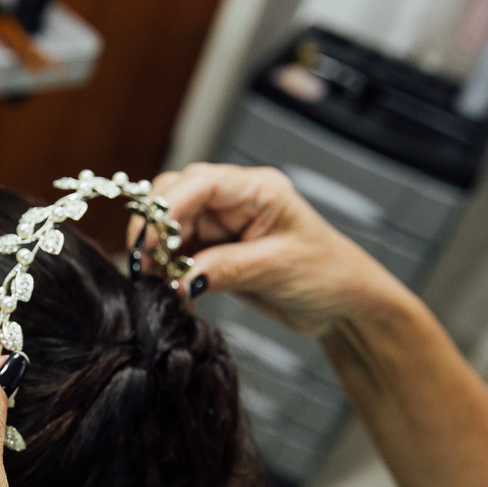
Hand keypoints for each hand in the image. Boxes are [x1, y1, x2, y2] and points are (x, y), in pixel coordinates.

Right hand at [129, 163, 406, 334]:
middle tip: (146, 266)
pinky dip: (167, 269)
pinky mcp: (213, 249)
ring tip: (156, 282)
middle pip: (174, 195)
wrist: (342, 304)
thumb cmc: (326, 274)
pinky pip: (178, 252)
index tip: (152, 242)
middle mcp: (235, 200)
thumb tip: (177, 279)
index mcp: (257, 190)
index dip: (168, 207)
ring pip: (170, 225)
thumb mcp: (276, 269)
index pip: (200, 182)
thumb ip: (224, 270)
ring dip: (157, 252)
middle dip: (154, 228)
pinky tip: (170, 289)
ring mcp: (222, 224)